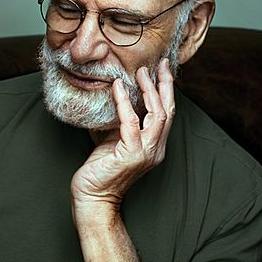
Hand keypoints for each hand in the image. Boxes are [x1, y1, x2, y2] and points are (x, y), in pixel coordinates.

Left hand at [71, 58, 174, 219]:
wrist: (93, 197)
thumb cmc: (102, 168)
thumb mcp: (114, 138)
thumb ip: (119, 120)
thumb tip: (115, 95)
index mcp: (154, 145)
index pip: (166, 113)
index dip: (166, 90)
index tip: (163, 70)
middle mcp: (156, 148)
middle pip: (168, 110)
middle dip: (165, 84)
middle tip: (161, 64)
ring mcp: (147, 152)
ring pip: (157, 114)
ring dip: (150, 90)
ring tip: (141, 72)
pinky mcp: (131, 154)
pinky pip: (131, 122)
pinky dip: (125, 102)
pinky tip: (118, 87)